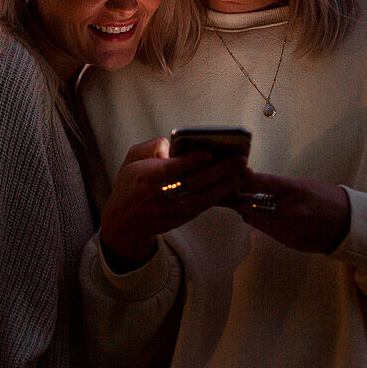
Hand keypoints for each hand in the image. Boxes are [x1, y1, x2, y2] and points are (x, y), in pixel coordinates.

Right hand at [99, 137, 245, 265]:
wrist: (124, 223)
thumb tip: (174, 144)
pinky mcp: (181, 218)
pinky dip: (219, 195)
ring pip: (203, 196)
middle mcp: (159, 194)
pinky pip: (204, 205)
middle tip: (239, 160)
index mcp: (145, 177)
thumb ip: (151, 146)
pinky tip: (232, 185)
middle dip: (219, 171)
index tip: (208, 153)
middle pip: (193, 182)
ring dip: (226, 184)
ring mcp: (172, 209)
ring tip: (243, 172)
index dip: (191, 162)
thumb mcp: (131, 159)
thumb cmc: (129, 185)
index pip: (171, 169)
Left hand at [233, 170, 350, 253]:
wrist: (349, 224)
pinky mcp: (290, 242)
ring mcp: (290, 228)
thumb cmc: (324, 198)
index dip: (242, 179)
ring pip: (254, 219)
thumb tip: (248, 184)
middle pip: (250, 204)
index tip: (233, 176)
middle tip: (233, 193)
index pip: (259, 182)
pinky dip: (262, 224)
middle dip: (240, 199)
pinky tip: (266, 218)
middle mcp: (291, 210)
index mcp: (295, 189)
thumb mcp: (302, 185)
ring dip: (249, 212)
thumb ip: (276, 187)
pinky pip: (267, 231)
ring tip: (249, 205)